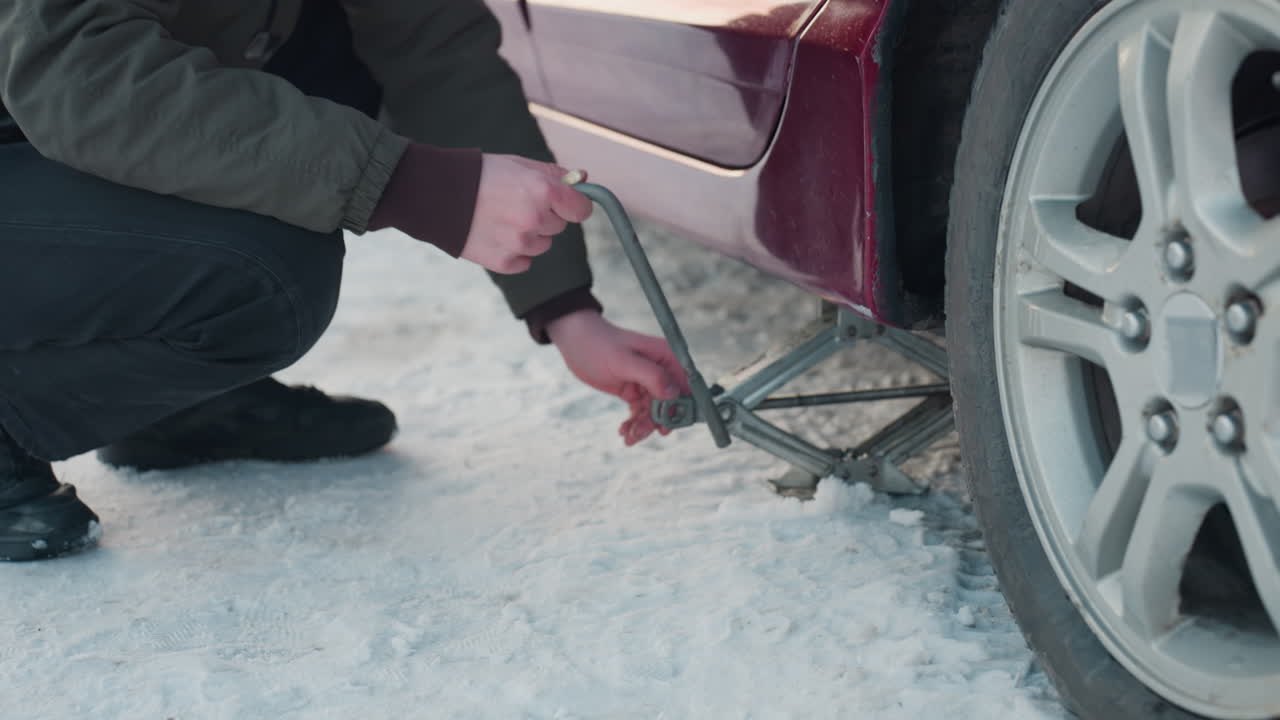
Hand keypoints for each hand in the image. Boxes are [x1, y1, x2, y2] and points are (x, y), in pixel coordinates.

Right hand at [462, 155, 592, 273]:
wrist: (438, 195)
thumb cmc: (482, 175)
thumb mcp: (520, 165)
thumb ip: (554, 174)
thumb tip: (582, 178)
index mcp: (543, 192)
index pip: (582, 209)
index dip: (574, 205)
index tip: (564, 203)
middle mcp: (535, 220)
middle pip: (559, 227)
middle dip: (544, 217)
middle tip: (516, 204)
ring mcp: (520, 244)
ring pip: (542, 245)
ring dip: (529, 235)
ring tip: (501, 219)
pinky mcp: (505, 263)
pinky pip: (524, 261)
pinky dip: (514, 252)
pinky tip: (494, 234)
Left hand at [547, 310, 690, 445]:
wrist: (575, 341)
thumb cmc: (599, 345)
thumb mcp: (624, 362)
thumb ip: (651, 376)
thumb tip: (674, 394)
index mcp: (666, 357)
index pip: (684, 387)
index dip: (679, 408)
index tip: (666, 426)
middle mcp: (661, 370)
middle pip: (669, 405)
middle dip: (655, 422)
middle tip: (638, 434)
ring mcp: (648, 382)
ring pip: (653, 413)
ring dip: (642, 427)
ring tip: (627, 436)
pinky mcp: (635, 391)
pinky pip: (640, 412)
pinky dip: (633, 423)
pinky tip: (623, 431)